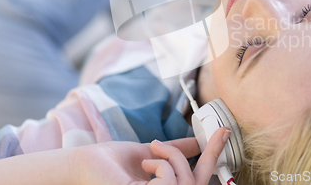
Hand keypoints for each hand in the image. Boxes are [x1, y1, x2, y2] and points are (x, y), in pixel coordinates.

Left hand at [73, 127, 230, 184]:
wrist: (86, 165)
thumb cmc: (114, 162)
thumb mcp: (153, 153)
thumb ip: (177, 149)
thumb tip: (197, 140)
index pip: (201, 177)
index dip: (215, 153)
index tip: (223, 130)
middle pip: (200, 181)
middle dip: (190, 155)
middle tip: (162, 144)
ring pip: (185, 180)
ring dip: (169, 159)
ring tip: (148, 156)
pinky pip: (171, 181)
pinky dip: (160, 166)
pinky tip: (143, 167)